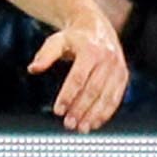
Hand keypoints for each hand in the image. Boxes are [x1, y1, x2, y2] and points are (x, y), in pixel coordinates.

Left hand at [27, 10, 129, 130]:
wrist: (97, 27)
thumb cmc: (73, 38)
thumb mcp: (57, 41)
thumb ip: (45, 55)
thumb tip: (33, 69)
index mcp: (90, 50)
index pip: (78, 77)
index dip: (68, 95)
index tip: (58, 111)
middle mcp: (107, 59)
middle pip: (93, 89)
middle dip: (81, 109)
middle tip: (68, 124)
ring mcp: (117, 68)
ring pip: (107, 96)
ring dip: (95, 115)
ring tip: (82, 129)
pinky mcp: (123, 76)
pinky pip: (116, 98)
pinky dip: (106, 113)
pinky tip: (95, 124)